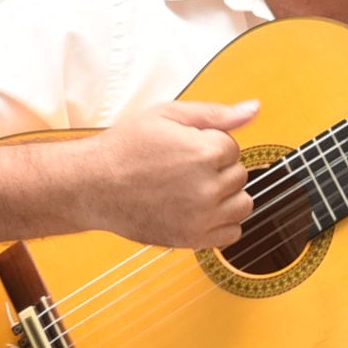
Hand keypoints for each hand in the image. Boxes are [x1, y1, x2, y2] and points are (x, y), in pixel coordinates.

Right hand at [79, 97, 258, 249]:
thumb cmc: (125, 147)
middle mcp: (208, 187)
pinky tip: (199, 210)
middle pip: (239, 175)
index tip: (185, 148)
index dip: (210, 144)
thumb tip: (254, 108)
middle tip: (183, 168)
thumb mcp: (168, 115)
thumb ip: (215, 114)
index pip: (233, 147)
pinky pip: (232, 233)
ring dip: (225, 196)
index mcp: (205, 152)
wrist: (92, 185)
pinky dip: (222, 222)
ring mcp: (201, 217)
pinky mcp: (193, 239)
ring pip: (242, 204)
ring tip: (194, 188)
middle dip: (218, 169)